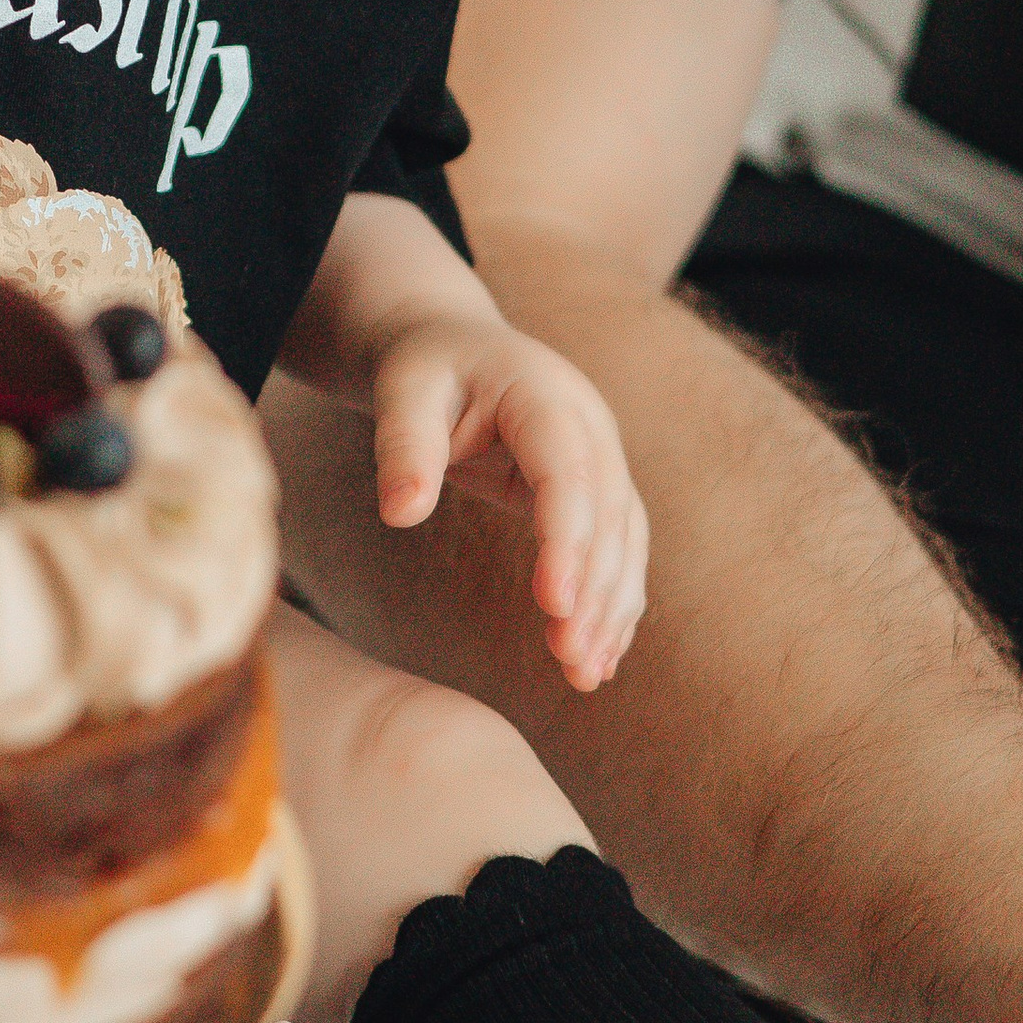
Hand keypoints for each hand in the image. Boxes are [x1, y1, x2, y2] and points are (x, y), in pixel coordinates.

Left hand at [369, 313, 647, 691]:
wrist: (454, 347)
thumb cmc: (424, 369)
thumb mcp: (403, 391)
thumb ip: (403, 446)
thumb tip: (399, 514)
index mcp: (546, 396)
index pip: (568, 474)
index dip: (565, 539)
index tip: (553, 605)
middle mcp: (590, 427)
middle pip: (607, 517)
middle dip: (593, 591)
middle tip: (569, 661)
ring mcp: (601, 459)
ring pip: (623, 541)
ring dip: (610, 609)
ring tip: (584, 676)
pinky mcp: (596, 491)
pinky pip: (617, 551)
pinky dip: (612, 603)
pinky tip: (599, 657)